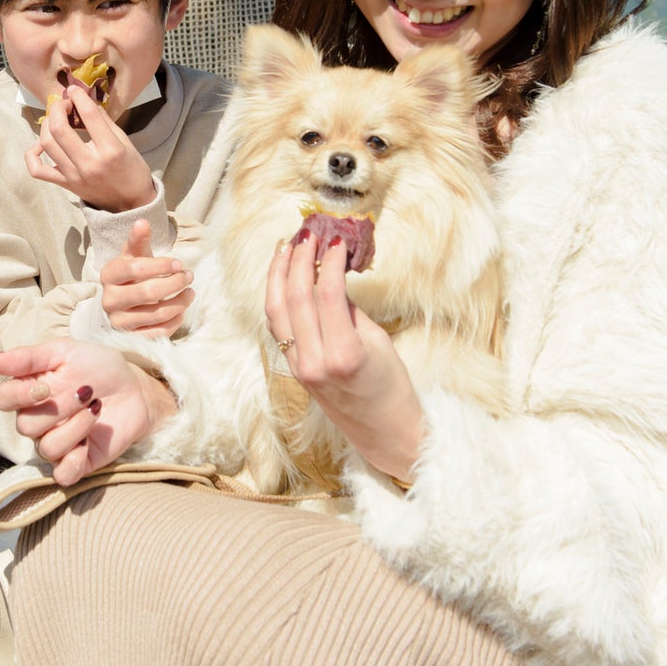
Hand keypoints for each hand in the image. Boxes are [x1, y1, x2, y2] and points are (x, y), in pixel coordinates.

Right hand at [0, 340, 176, 484]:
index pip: (3, 400)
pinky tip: (89, 443)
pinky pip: (63, 474)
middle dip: (58, 408)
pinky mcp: (78, 463)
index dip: (19, 396)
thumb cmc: (96, 368)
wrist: (134, 387)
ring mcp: (58, 444)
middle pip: (25, 426)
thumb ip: (27, 358)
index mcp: (29, 394)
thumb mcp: (64, 352)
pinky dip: (75, 461)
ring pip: (48, 447)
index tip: (45, 387)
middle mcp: (38, 422)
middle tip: (85, 391)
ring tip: (96, 408)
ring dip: (76, 427)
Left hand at [25, 88, 154, 212]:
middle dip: (58, 108)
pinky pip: (37, 169)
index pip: (88, 114)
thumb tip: (84, 101)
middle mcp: (89, 163)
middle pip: (59, 128)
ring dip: (47, 124)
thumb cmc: (131, 170)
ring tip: (56, 119)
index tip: (75, 90)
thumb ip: (103, 121)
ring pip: (46, 143)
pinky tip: (41, 144)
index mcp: (110, 150)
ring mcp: (74, 176)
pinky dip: (33, 154)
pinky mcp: (65, 184)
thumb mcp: (125, 142)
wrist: (130, 204)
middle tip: (64, 104)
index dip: (78, 96)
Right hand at [100, 220, 190, 339]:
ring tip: (190, 292)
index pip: (136, 268)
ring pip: (156, 314)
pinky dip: (174, 321)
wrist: (121, 303)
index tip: (180, 263)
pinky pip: (158, 333)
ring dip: (180, 302)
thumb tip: (142, 222)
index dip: (162, 265)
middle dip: (174, 283)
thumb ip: (138, 240)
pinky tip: (181, 310)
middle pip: (148, 292)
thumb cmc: (132, 275)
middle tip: (189, 276)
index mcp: (108, 275)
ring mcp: (119, 321)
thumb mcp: (133, 255)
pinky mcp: (130, 338)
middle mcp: (109, 300)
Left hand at [265, 238, 425, 483]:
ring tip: (286, 247)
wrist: (383, 431)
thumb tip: (329, 274)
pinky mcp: (292, 369)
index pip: (325, 295)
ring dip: (278, 275)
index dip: (328, 262)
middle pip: (294, 299)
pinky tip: (283, 278)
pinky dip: (277, 298)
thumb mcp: (378, 341)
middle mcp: (313, 361)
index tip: (334, 241)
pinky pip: (278, 327)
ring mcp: (298, 367)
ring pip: (276, 311)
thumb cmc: (391, 386)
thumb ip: (348, 309)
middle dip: (298, 260)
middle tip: (306, 234)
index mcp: (342, 354)